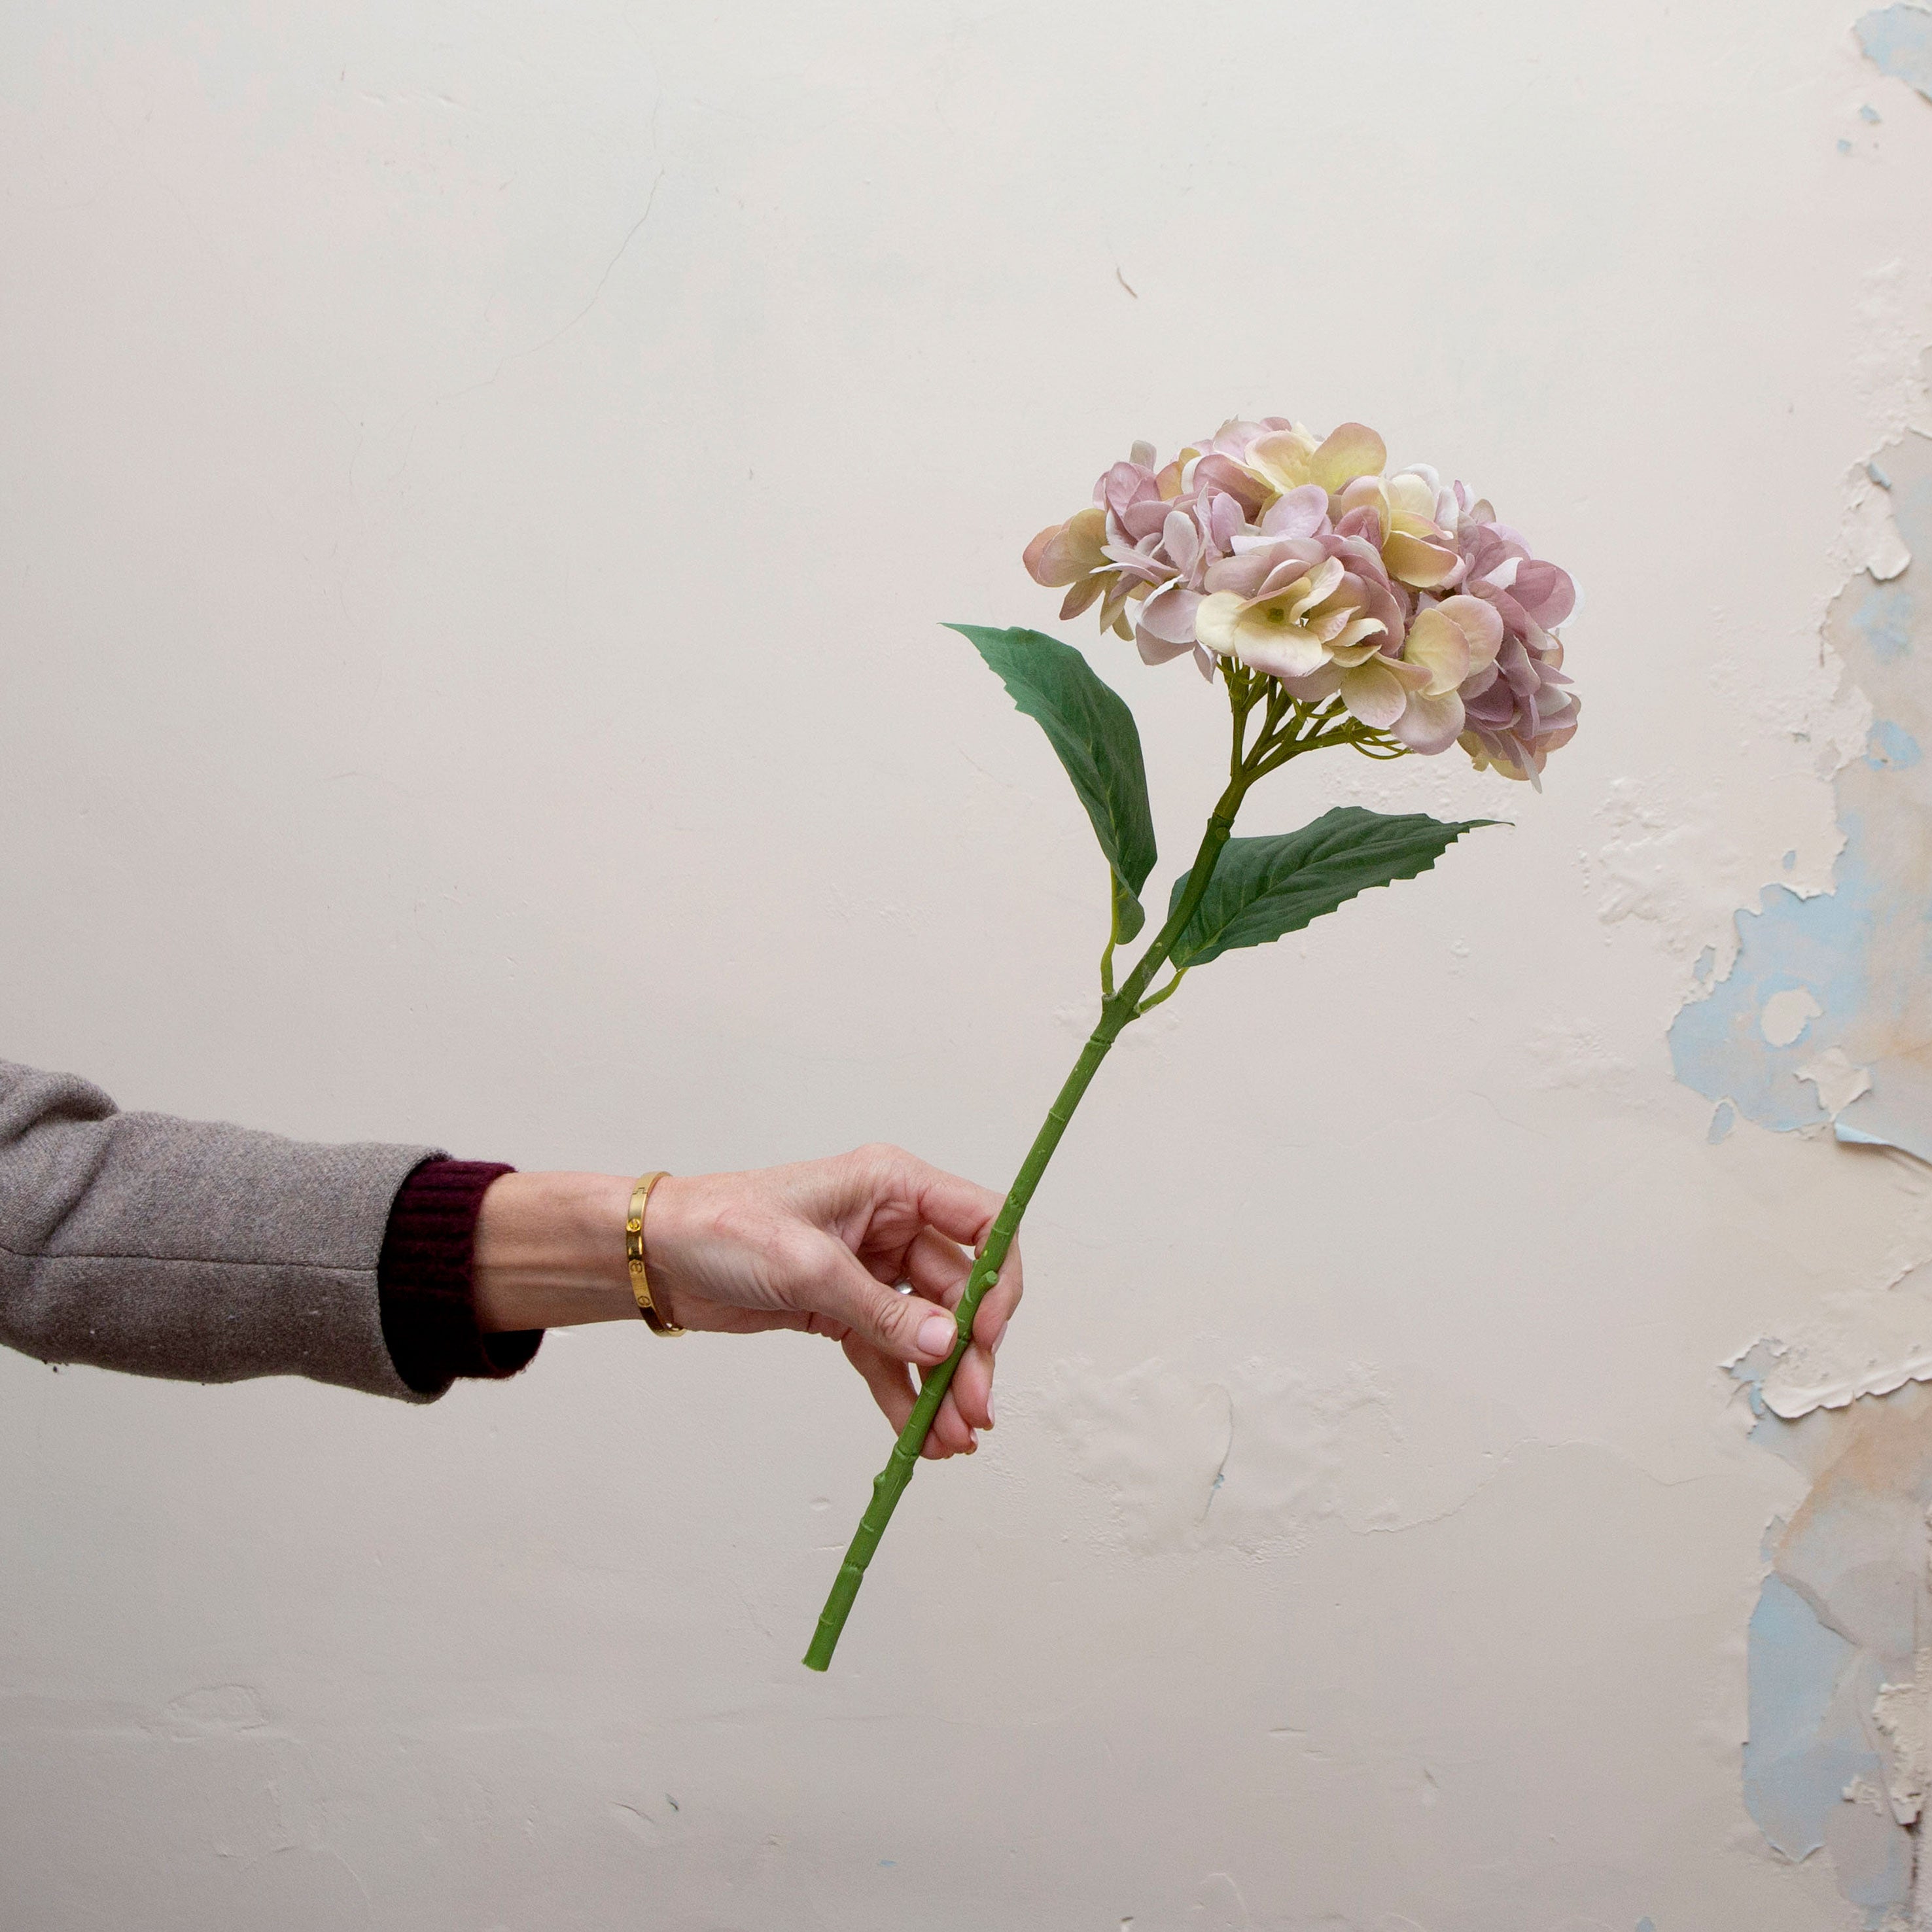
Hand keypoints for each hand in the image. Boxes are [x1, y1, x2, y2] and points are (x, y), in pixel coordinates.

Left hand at [643, 1145, 1020, 1458]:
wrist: (657, 1256)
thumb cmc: (720, 1227)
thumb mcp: (806, 1265)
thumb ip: (882, 1308)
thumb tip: (947, 1342)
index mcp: (892, 1186)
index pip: (981, 1222)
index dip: (998, 1278)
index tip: (987, 1336)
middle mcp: (891, 1224)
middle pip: (960, 1291)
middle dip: (970, 1354)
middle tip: (972, 1411)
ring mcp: (870, 1269)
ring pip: (928, 1331)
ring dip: (942, 1385)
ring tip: (950, 1439)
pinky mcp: (843, 1308)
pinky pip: (889, 1353)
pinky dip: (904, 1392)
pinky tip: (916, 1432)